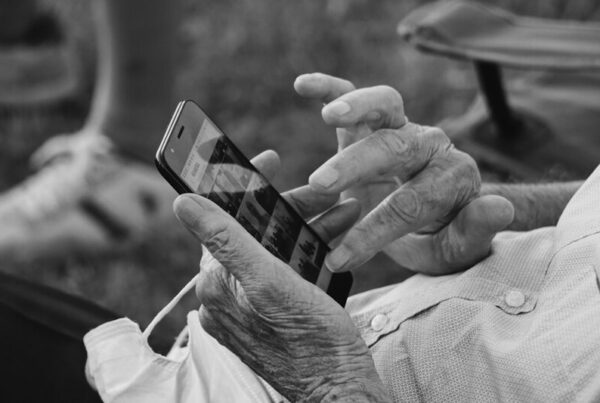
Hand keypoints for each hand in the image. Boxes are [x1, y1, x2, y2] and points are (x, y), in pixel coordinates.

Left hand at [173, 151, 390, 401]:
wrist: (340, 387)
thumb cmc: (312, 340)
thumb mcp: (269, 281)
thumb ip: (226, 240)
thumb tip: (182, 202)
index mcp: (218, 282)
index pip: (223, 218)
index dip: (244, 184)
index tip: (268, 159)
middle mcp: (227, 293)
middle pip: (254, 232)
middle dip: (291, 207)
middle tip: (325, 195)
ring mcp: (249, 304)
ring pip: (273, 248)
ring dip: (305, 226)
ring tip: (341, 213)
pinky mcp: (270, 313)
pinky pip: (283, 269)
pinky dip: (307, 250)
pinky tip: (332, 239)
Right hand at [295, 73, 513, 274]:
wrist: (435, 214)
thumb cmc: (441, 236)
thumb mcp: (459, 249)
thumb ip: (477, 230)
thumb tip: (499, 207)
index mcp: (452, 177)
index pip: (411, 201)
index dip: (374, 231)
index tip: (340, 258)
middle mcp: (430, 144)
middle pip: (395, 148)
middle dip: (358, 165)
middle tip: (323, 184)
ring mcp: (402, 127)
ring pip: (384, 105)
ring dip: (357, 106)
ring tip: (330, 115)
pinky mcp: (375, 121)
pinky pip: (355, 93)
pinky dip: (331, 87)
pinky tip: (304, 85)